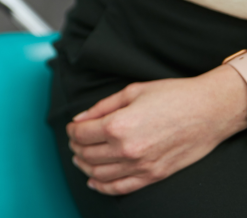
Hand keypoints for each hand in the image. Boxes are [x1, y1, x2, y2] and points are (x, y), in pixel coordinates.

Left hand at [67, 65, 246, 194]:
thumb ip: (101, 107)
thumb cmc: (172, 96)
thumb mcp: (131, 92)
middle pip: (87, 154)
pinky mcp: (153, 175)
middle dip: (76, 146)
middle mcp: (127, 149)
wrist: (209, 111)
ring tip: (81, 157)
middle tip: (75, 140)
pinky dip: (102, 187)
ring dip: (85, 166)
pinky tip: (94, 181)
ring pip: (99, 174)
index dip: (72, 130)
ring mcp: (141, 165)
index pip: (81, 134)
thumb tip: (79, 119)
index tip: (72, 127)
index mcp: (118, 125)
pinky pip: (120, 188)